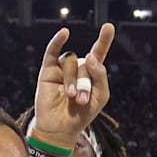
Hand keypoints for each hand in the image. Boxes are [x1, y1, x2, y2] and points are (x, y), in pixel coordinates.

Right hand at [31, 24, 113, 147]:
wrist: (60, 128)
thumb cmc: (81, 115)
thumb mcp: (101, 96)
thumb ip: (100, 75)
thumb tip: (90, 55)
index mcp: (91, 74)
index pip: (98, 53)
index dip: (104, 40)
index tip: (109, 27)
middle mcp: (77, 68)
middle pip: (86, 62)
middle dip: (86, 82)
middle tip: (82, 101)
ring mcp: (62, 69)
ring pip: (72, 61)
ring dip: (73, 80)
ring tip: (71, 97)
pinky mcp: (48, 71)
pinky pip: (53, 52)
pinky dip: (57, 41)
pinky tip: (64, 34)